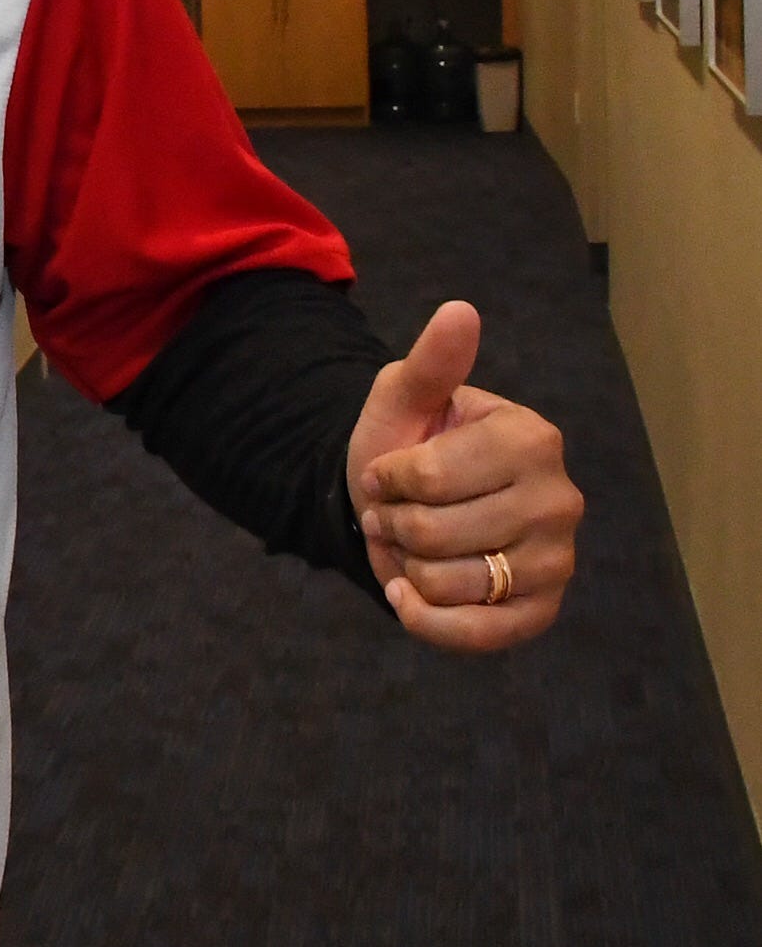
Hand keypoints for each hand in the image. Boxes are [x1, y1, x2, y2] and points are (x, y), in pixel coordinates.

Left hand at [346, 300, 582, 651]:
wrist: (401, 505)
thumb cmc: (407, 444)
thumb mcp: (405, 396)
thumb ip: (433, 362)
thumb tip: (459, 311)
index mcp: (532, 439)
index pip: (426, 477)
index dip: (386, 479)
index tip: (388, 470)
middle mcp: (560, 501)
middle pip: (434, 534)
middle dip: (392, 524)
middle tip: (396, 512)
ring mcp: (557, 561)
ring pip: (448, 583)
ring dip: (405, 566)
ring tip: (410, 543)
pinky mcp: (541, 612)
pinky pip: (475, 634)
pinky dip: (424, 618)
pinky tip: (407, 595)